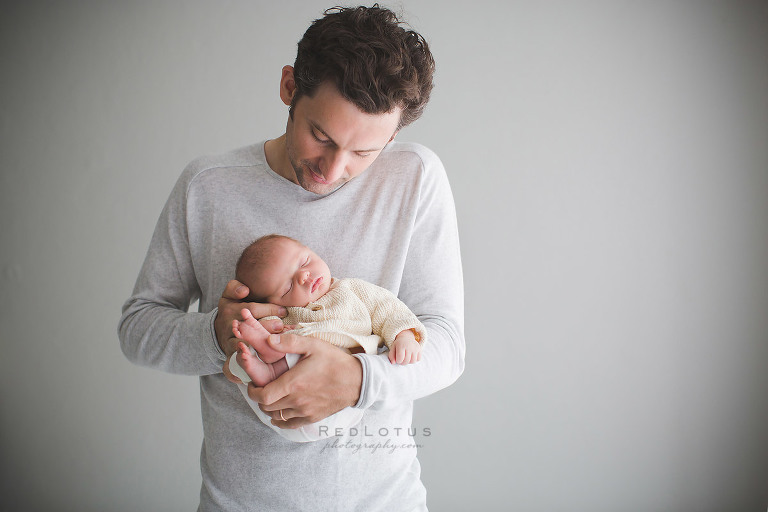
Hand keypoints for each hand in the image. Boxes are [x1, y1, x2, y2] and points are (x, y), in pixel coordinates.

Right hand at [215, 279, 286, 382]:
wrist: (215, 331)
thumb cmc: (230, 310)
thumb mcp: (228, 295)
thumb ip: (234, 288)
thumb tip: (244, 289)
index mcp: (230, 310)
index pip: (252, 309)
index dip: (268, 309)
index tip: (284, 311)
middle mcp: (229, 327)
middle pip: (249, 328)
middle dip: (265, 328)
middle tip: (280, 327)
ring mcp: (229, 343)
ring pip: (243, 346)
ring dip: (258, 346)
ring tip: (272, 347)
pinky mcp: (229, 357)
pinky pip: (234, 364)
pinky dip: (242, 367)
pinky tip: (252, 370)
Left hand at [247, 332, 362, 428]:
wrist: (357, 381)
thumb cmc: (335, 361)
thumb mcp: (314, 345)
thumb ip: (290, 342)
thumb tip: (269, 340)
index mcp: (293, 384)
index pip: (262, 396)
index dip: (252, 392)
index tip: (253, 385)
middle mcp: (296, 401)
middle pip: (267, 407)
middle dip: (260, 398)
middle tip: (262, 388)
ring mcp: (305, 411)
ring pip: (276, 416)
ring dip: (270, 408)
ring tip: (273, 397)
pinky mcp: (312, 417)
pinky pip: (290, 425)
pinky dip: (281, 420)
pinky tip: (281, 413)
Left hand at [389, 330, 421, 364]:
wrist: (406, 337)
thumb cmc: (399, 344)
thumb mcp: (393, 348)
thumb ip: (391, 356)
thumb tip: (393, 363)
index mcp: (401, 345)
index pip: (400, 359)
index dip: (398, 361)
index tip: (397, 358)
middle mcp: (409, 346)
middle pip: (406, 361)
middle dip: (403, 363)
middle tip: (401, 359)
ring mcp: (415, 348)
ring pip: (413, 361)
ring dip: (409, 362)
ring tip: (406, 358)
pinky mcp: (420, 349)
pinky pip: (418, 359)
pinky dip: (415, 360)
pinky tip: (411, 356)